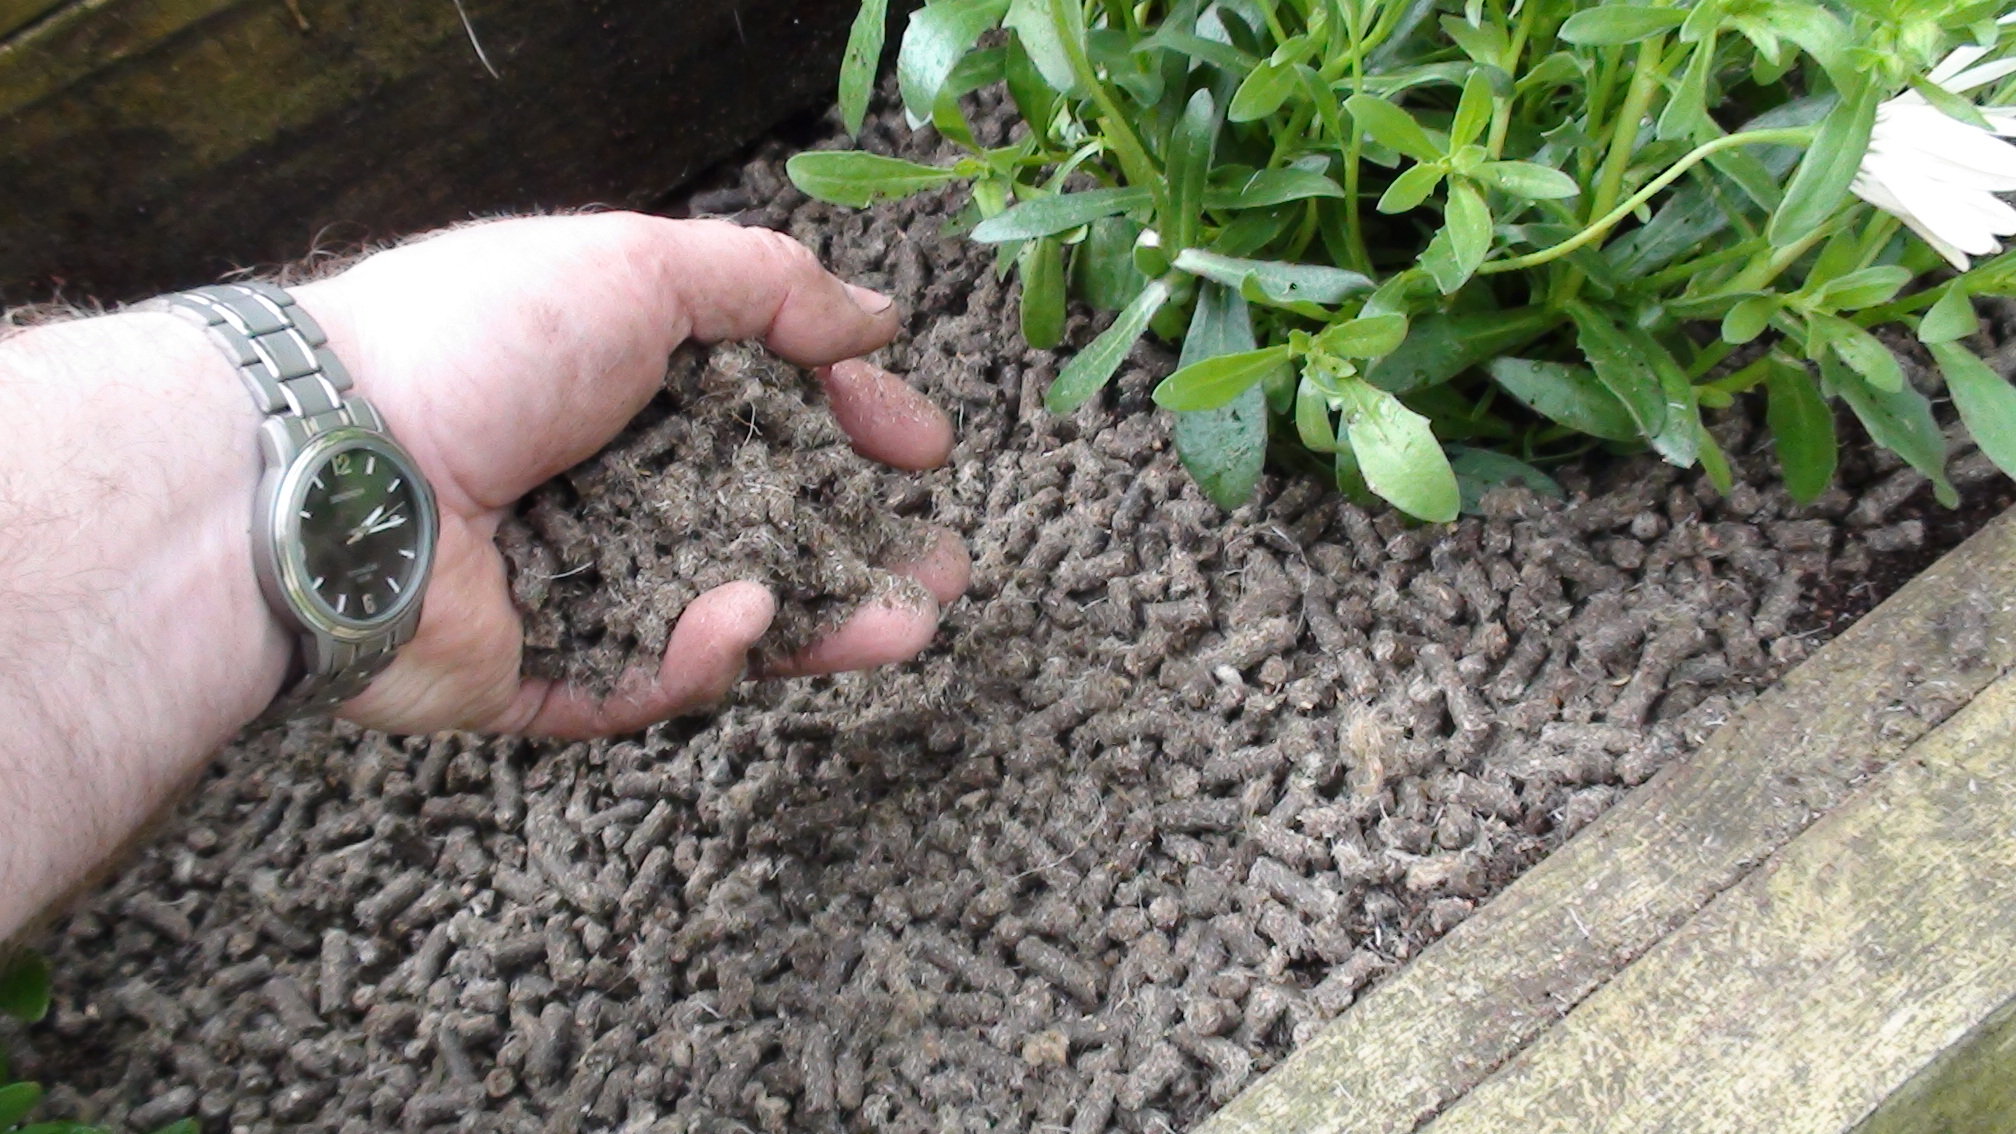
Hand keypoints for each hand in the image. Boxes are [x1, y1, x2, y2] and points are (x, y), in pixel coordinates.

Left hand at [290, 213, 968, 737]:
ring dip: (823, 624)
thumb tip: (877, 317)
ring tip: (909, 624)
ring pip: (724, 622)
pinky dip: (706, 654)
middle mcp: (605, 483)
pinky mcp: (544, 678)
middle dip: (861, 549)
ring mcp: (576, 585)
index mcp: (622, 384)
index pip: (768, 412)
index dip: (853, 426)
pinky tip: (747, 614)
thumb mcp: (636, 269)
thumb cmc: (476, 345)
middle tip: (945, 568)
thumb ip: (768, 287)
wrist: (326, 471)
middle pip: (762, 528)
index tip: (925, 447)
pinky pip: (648, 680)